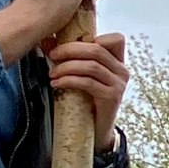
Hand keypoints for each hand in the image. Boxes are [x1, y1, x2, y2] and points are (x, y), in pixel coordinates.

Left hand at [48, 32, 128, 151]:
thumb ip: (74, 59)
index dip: (93, 38)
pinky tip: (57, 83)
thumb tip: (46, 42)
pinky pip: (88, 83)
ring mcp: (119, 84)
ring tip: (52, 73)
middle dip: (70, 49)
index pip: (115, 39)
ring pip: (91, 66)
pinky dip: (69, 80)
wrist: (96, 129)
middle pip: (97, 50)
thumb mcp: (84, 76)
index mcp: (118, 62)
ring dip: (67, 67)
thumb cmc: (88, 100)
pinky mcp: (112, 97)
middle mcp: (122, 71)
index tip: (69, 46)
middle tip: (52, 55)